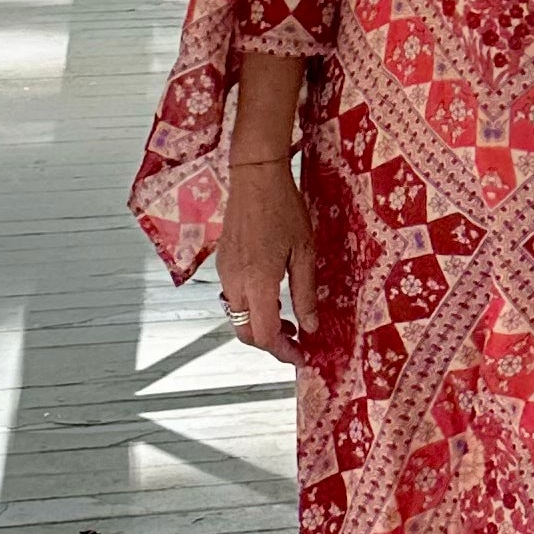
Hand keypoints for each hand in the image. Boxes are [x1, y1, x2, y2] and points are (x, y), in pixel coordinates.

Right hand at [219, 157, 318, 365]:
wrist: (255, 177)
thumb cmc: (284, 209)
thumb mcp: (305, 252)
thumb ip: (305, 293)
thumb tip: (311, 326)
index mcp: (258, 282)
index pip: (263, 335)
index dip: (282, 351)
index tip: (301, 356)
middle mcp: (236, 282)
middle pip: (245, 332)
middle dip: (270, 344)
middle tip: (296, 342)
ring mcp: (225, 273)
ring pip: (237, 317)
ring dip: (260, 326)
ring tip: (288, 321)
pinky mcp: (223, 263)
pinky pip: (233, 298)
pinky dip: (251, 308)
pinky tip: (272, 297)